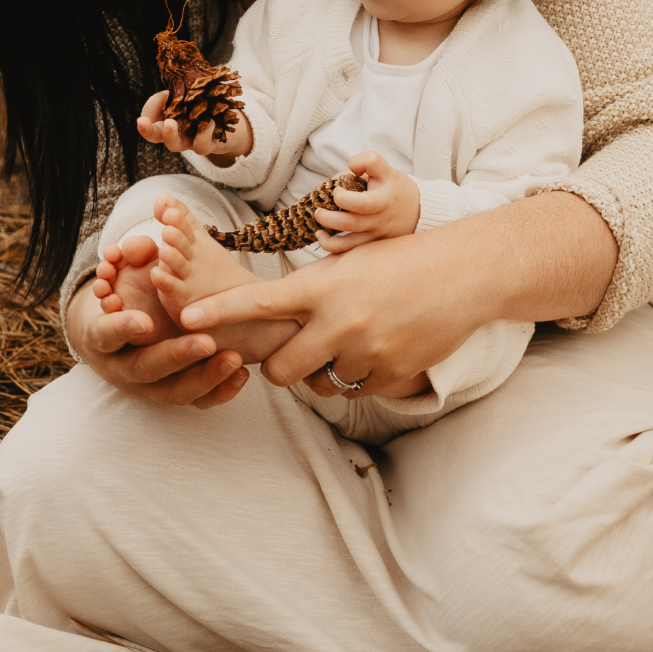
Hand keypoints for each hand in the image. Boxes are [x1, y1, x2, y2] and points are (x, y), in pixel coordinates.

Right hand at [66, 249, 250, 407]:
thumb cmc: (123, 298)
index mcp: (101, 338)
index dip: (121, 329)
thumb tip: (141, 246)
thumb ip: (133, 257)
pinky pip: (195, 402)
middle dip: (176, 356)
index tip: (144, 321)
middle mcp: (122, 368)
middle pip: (145, 368)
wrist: (115, 339)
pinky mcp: (170, 394)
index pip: (105, 335)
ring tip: (234, 358)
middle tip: (206, 342)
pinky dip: (219, 391)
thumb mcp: (123, 275)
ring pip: (173, 392)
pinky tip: (242, 375)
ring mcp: (146, 387)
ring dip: (205, 376)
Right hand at [137, 89, 252, 161]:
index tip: (160, 97)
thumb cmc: (205, 105)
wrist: (229, 121)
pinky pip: (201, 145)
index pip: (150, 119)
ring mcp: (190, 141)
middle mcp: (175, 133)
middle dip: (146, 130)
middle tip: (142, 122)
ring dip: (169, 135)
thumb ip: (177, 91)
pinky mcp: (208, 145)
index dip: (148, 112)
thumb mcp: (189, 94)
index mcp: (167, 120)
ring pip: (175, 145)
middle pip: (155, 136)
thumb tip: (167, 93)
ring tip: (169, 123)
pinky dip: (203, 133)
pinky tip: (209, 122)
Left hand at [174, 191, 618, 399]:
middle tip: (295, 354)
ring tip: (358, 339)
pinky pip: (358, 390)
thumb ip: (312, 294)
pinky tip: (383, 348)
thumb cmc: (403, 260)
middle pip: (282, 370)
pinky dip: (362, 378)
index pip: (259, 301)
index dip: (219, 311)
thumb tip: (277, 328)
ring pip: (322, 384)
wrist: (466, 272)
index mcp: (323, 285)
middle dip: (282, 370)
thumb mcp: (351, 264)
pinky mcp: (392, 373)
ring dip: (329, 371)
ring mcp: (367, 350)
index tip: (186, 316)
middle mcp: (339, 320)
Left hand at [313, 150, 419, 249]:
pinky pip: (350, 251)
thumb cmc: (391, 186)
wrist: (416, 211)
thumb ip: (360, 166)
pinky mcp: (373, 244)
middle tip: (320, 208)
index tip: (340, 184)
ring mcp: (378, 230)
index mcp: (385, 190)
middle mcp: (383, 211)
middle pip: (356, 217)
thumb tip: (336, 180)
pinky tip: (322, 237)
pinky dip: (332, 247)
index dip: (356, 169)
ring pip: (351, 240)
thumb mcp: (383, 169)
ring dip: (328, 234)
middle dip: (331, 214)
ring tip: (319, 221)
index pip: (374, 171)